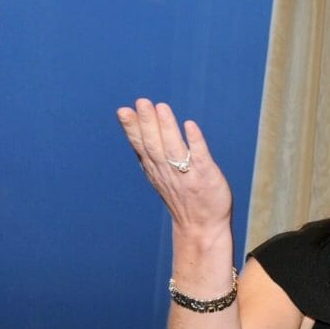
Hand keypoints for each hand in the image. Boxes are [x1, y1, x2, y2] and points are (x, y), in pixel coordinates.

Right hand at [117, 98, 232, 235]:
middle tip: (142, 102)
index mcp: (155, 169)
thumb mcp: (160, 175)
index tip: (123, 110)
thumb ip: (150, 153)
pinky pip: (199, 157)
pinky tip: (190, 125)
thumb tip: (134, 127)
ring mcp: (187, 174)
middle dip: (147, 123)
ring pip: (173, 148)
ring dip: (167, 128)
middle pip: (154, 145)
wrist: (202, 226)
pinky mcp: (206, 176)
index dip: (132, 129)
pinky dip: (194, 141)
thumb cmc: (182, 197)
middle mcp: (168, 171)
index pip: (141, 146)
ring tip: (161, 107)